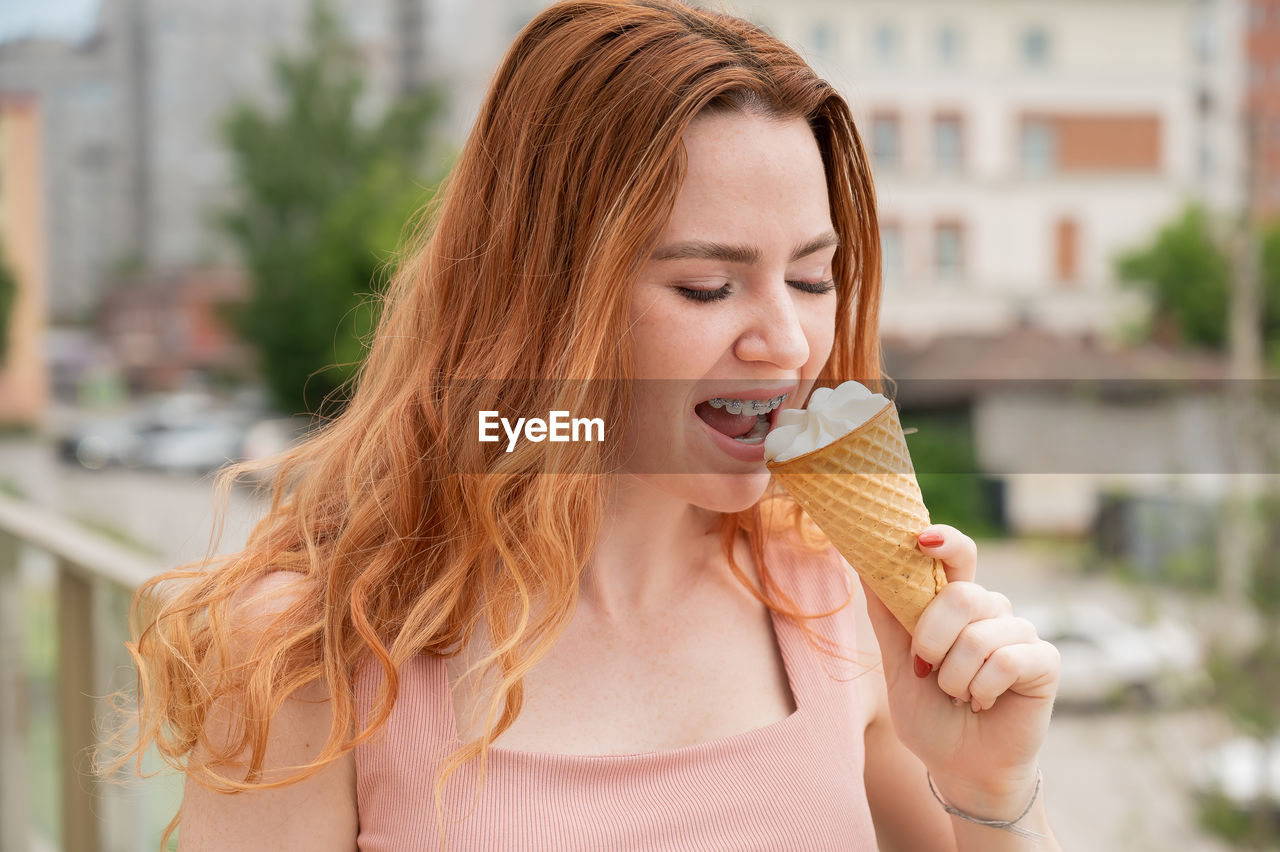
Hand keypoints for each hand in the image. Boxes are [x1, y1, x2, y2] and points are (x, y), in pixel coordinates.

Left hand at [861, 524, 1059, 817]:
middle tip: (928, 671)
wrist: (960, 766)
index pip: (956, 555)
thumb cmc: (929, 713)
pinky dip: (983, 688)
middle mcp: (989, 610)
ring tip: (958, 695)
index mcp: (953, 603)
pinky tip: (984, 702)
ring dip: (955, 677)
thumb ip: (887, 615)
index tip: (920, 539)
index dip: (944, 541)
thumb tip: (863, 564)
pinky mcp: (1043, 660)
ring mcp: (1019, 632)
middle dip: (933, 638)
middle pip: (963, 595)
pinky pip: (1007, 660)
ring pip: (981, 635)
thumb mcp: (897, 665)